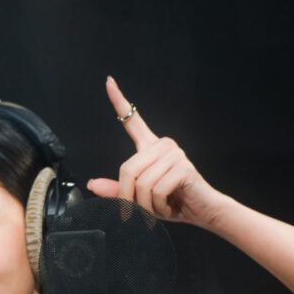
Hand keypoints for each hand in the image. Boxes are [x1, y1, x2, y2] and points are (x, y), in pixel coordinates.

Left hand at [87, 76, 228, 227]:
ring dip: (146, 205)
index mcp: (150, 148)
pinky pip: (156, 190)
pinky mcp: (183, 167)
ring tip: (160, 206)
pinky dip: (159, 206)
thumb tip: (91, 184)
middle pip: (128, 170)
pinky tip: (170, 205)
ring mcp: (174, 154)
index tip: (109, 81)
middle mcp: (163, 145)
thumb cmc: (172, 202)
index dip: (119, 102)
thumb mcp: (139, 199)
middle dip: (129, 198)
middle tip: (140, 211)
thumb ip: (117, 190)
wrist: (201, 212)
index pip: (132, 121)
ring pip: (142, 183)